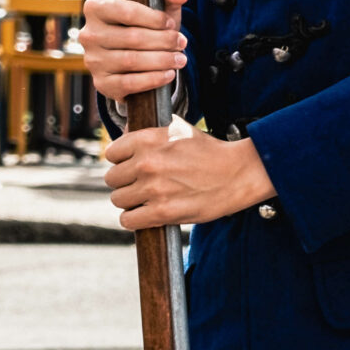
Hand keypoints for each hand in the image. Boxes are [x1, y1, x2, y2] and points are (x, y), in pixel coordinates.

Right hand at [77, 0, 187, 97]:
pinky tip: (169, 74)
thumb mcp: (161, 1)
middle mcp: (88, 34)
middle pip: (132, 38)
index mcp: (96, 7)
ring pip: (132, 61)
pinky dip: (153, 79)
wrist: (136, 56)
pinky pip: (129, 83)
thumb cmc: (149, 23)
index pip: (127, 12)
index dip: (155, 19)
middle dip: (163, 41)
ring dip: (162, 60)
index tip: (171, 23)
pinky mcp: (101, 83)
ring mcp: (93, 61)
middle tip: (182, 43)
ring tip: (180, 59)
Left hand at [103, 119, 273, 229]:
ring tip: (145, 199)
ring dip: (130, 202)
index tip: (131, 166)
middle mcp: (146, 163)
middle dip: (125, 182)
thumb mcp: (178, 129)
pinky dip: (134, 220)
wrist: (237, 173)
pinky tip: (146, 214)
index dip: (121, 161)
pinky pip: (128, 220)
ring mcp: (153, 189)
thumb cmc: (209, 151)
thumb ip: (149, 130)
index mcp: (147, 140)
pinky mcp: (162, 212)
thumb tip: (123, 132)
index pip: (111, 153)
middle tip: (140, 184)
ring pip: (118, 200)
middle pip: (112, 178)